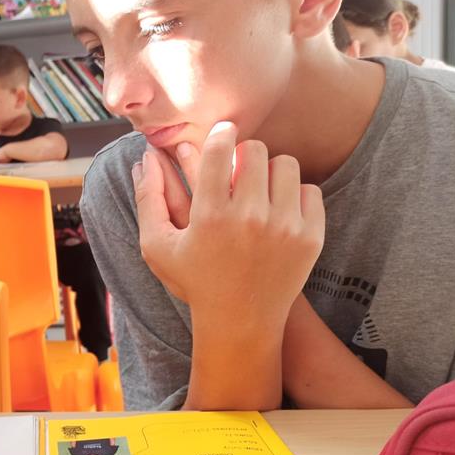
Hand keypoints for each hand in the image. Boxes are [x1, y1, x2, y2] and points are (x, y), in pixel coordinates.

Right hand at [132, 122, 324, 326]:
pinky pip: (309, 190)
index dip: (222, 133)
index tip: (224, 132)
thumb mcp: (157, 246)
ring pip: (285, 165)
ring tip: (260, 189)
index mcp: (211, 216)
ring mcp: (285, 228)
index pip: (221, 149)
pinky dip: (294, 196)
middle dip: (245, 155)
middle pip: (256, 150)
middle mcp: (250, 218)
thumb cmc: (194, 281)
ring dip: (270, 172)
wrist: (241, 321)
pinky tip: (279, 211)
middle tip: (240, 168)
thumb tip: (144, 158)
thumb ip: (147, 200)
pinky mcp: (310, 237)